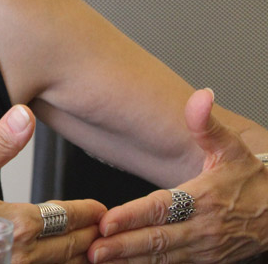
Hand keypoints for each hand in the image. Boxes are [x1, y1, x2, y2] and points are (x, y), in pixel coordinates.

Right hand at [0, 105, 106, 262]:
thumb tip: (23, 116)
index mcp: (20, 224)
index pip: (69, 217)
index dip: (90, 212)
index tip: (102, 209)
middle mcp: (25, 255)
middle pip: (75, 246)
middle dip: (93, 236)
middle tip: (107, 229)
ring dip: (80, 258)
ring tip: (91, 250)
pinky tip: (57, 262)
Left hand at [89, 88, 267, 262]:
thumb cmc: (254, 182)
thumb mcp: (232, 149)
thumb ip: (207, 125)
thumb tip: (200, 97)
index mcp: (204, 199)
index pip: (161, 208)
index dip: (133, 216)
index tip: (107, 220)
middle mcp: (203, 228)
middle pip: (157, 239)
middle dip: (122, 245)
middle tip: (93, 248)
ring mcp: (204, 249)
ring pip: (162, 258)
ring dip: (130, 261)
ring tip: (98, 260)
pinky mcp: (206, 261)